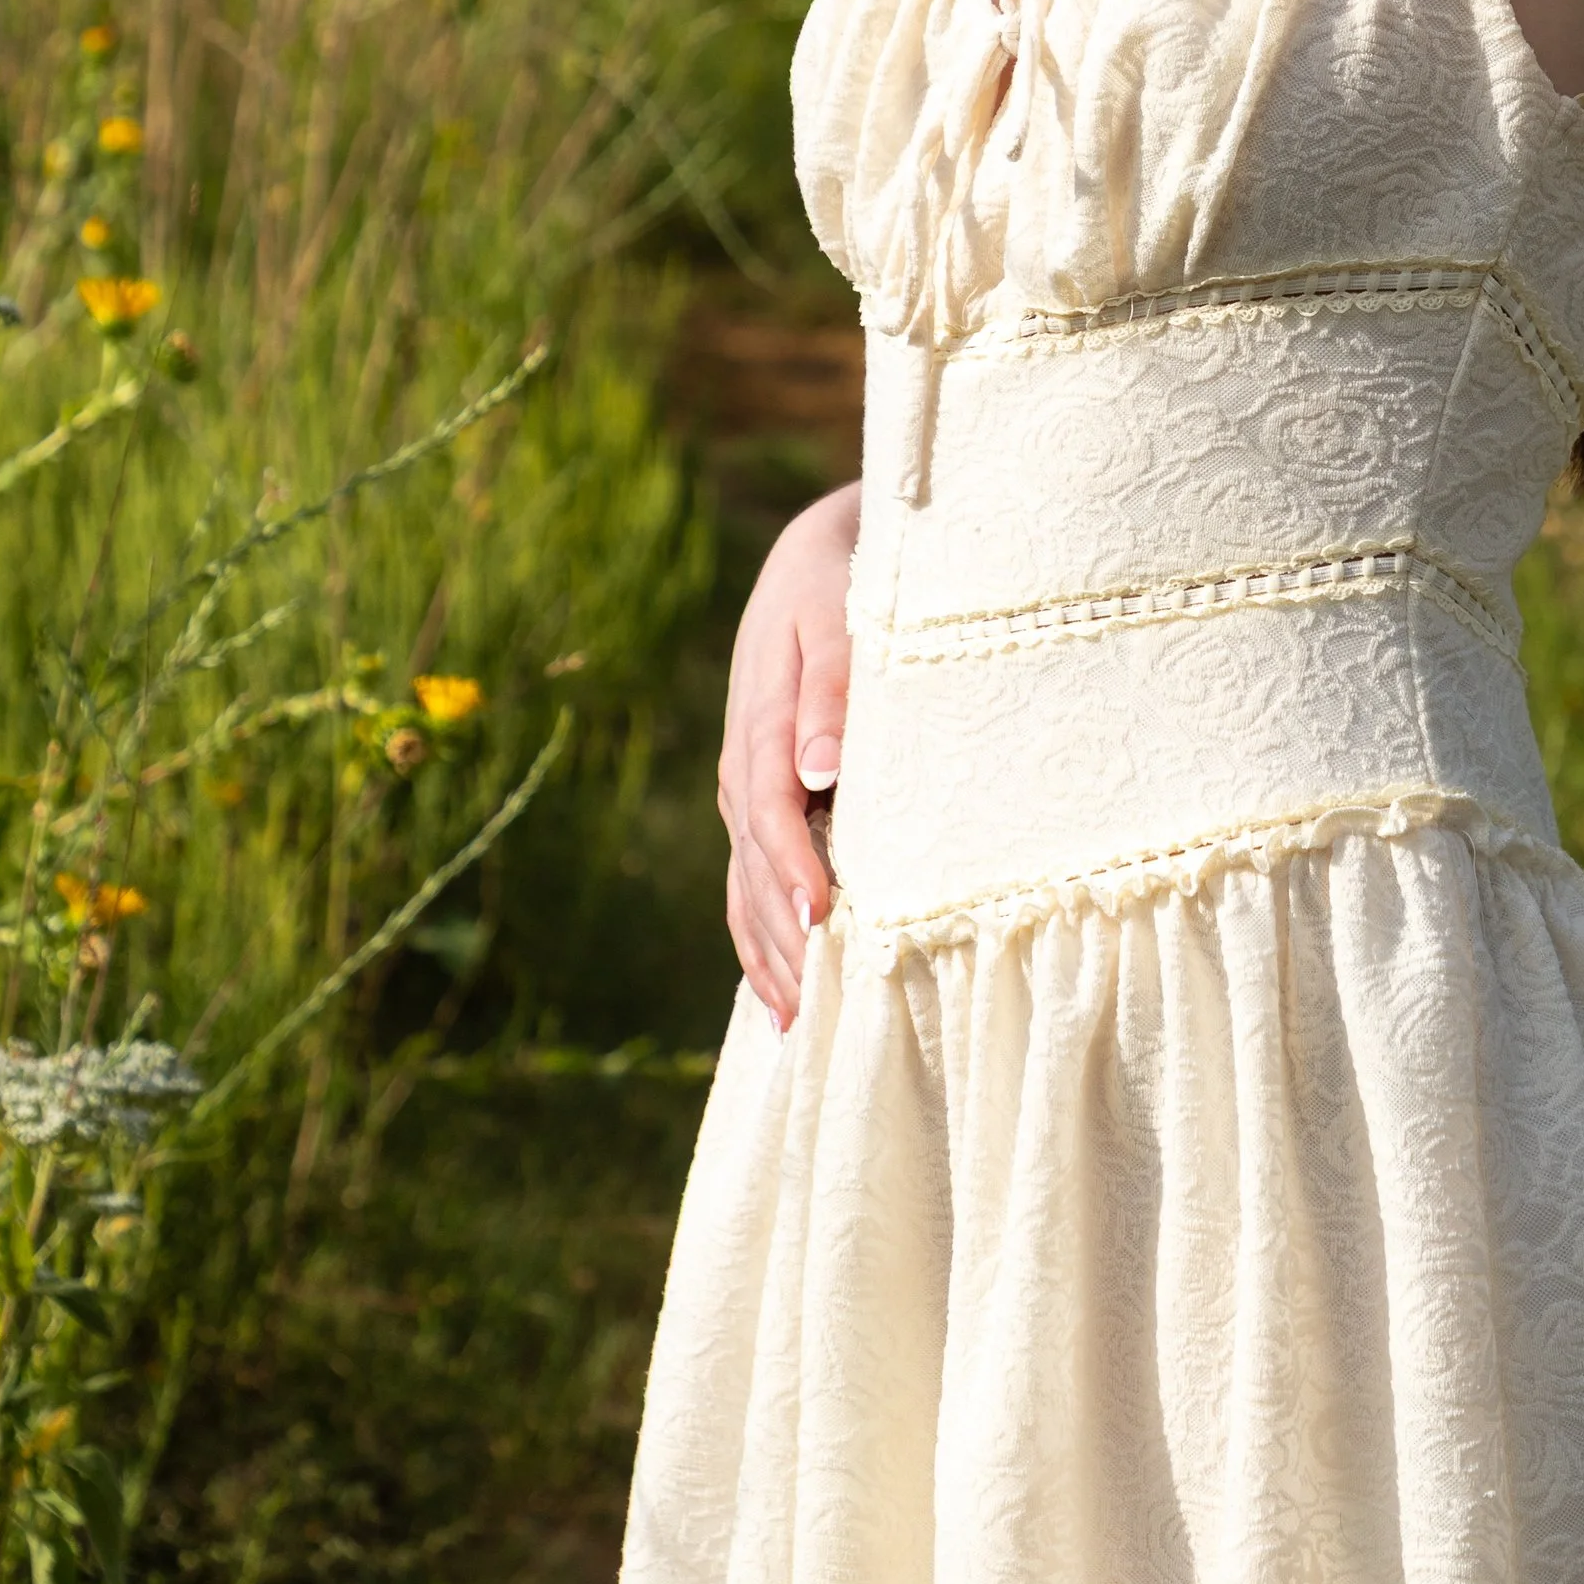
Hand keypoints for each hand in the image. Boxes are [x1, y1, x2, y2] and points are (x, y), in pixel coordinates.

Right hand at [716, 481, 855, 1028]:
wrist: (814, 558)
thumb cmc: (839, 579)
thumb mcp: (836, 610)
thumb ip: (831, 686)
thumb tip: (819, 767)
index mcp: (761, 724)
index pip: (771, 813)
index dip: (794, 870)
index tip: (824, 921)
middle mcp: (744, 768)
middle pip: (754, 869)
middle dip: (782, 940)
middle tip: (816, 1011)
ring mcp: (746, 791)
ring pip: (747, 888)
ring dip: (769, 954)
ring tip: (797, 1026)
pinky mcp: (759, 802)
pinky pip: (751, 882)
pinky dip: (761, 939)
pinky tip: (779, 994)